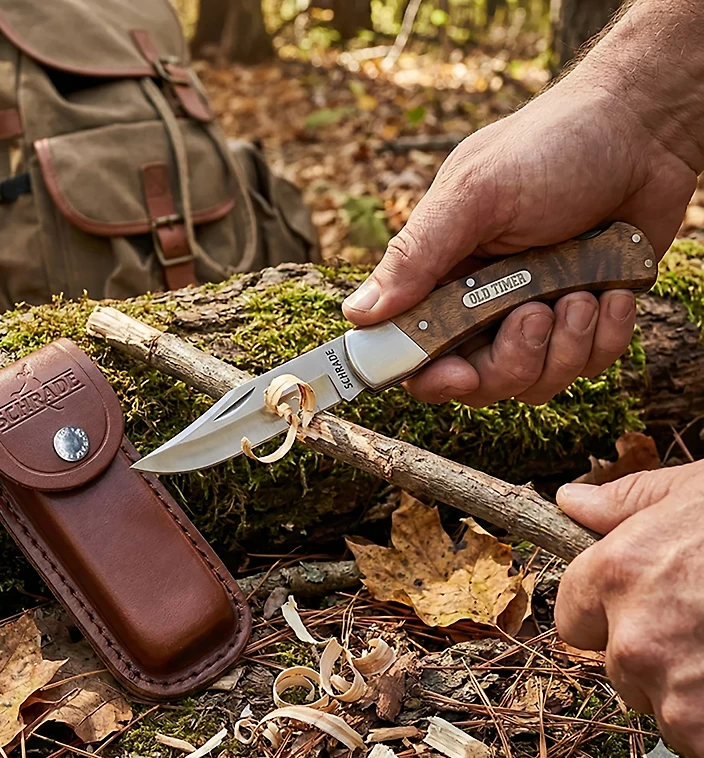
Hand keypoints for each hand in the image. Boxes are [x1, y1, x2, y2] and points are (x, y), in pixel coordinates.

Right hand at [343, 75, 695, 406]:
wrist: (643, 129)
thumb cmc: (551, 147)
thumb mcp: (475, 194)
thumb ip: (416, 256)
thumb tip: (357, 314)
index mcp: (443, 278)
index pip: (416, 353)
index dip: (430, 377)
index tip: (456, 372)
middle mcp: (484, 307)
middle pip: (479, 382)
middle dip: (511, 361)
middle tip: (533, 312)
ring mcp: (536, 318)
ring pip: (535, 384)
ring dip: (565, 345)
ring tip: (582, 289)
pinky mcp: (585, 324)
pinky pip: (588, 367)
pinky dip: (606, 336)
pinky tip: (612, 292)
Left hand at [556, 461, 703, 757]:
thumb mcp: (688, 492)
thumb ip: (621, 503)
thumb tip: (570, 501)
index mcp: (617, 575)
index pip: (572, 619)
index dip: (604, 614)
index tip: (638, 606)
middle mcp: (634, 638)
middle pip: (618, 665)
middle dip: (651, 653)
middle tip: (701, 624)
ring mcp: (676, 693)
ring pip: (660, 705)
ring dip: (687, 690)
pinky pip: (696, 739)